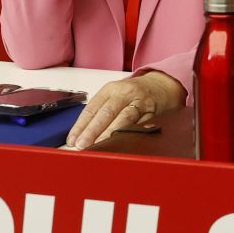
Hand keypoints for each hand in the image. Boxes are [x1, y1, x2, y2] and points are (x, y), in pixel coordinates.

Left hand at [66, 73, 183, 149]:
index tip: (72, 139)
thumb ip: (100, 112)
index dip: (80, 125)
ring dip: (109, 134)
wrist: (161, 86)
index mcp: (110, 89)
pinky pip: (139, 125)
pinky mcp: (151, 113)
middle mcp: (124, 93)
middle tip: (82, 145)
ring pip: (123, 119)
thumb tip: (82, 134)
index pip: (91, 108)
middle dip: (92, 131)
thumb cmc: (133, 93)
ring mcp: (139, 102)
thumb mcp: (114, 95)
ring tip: (98, 146)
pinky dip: (129, 135)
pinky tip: (120, 143)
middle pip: (106, 113)